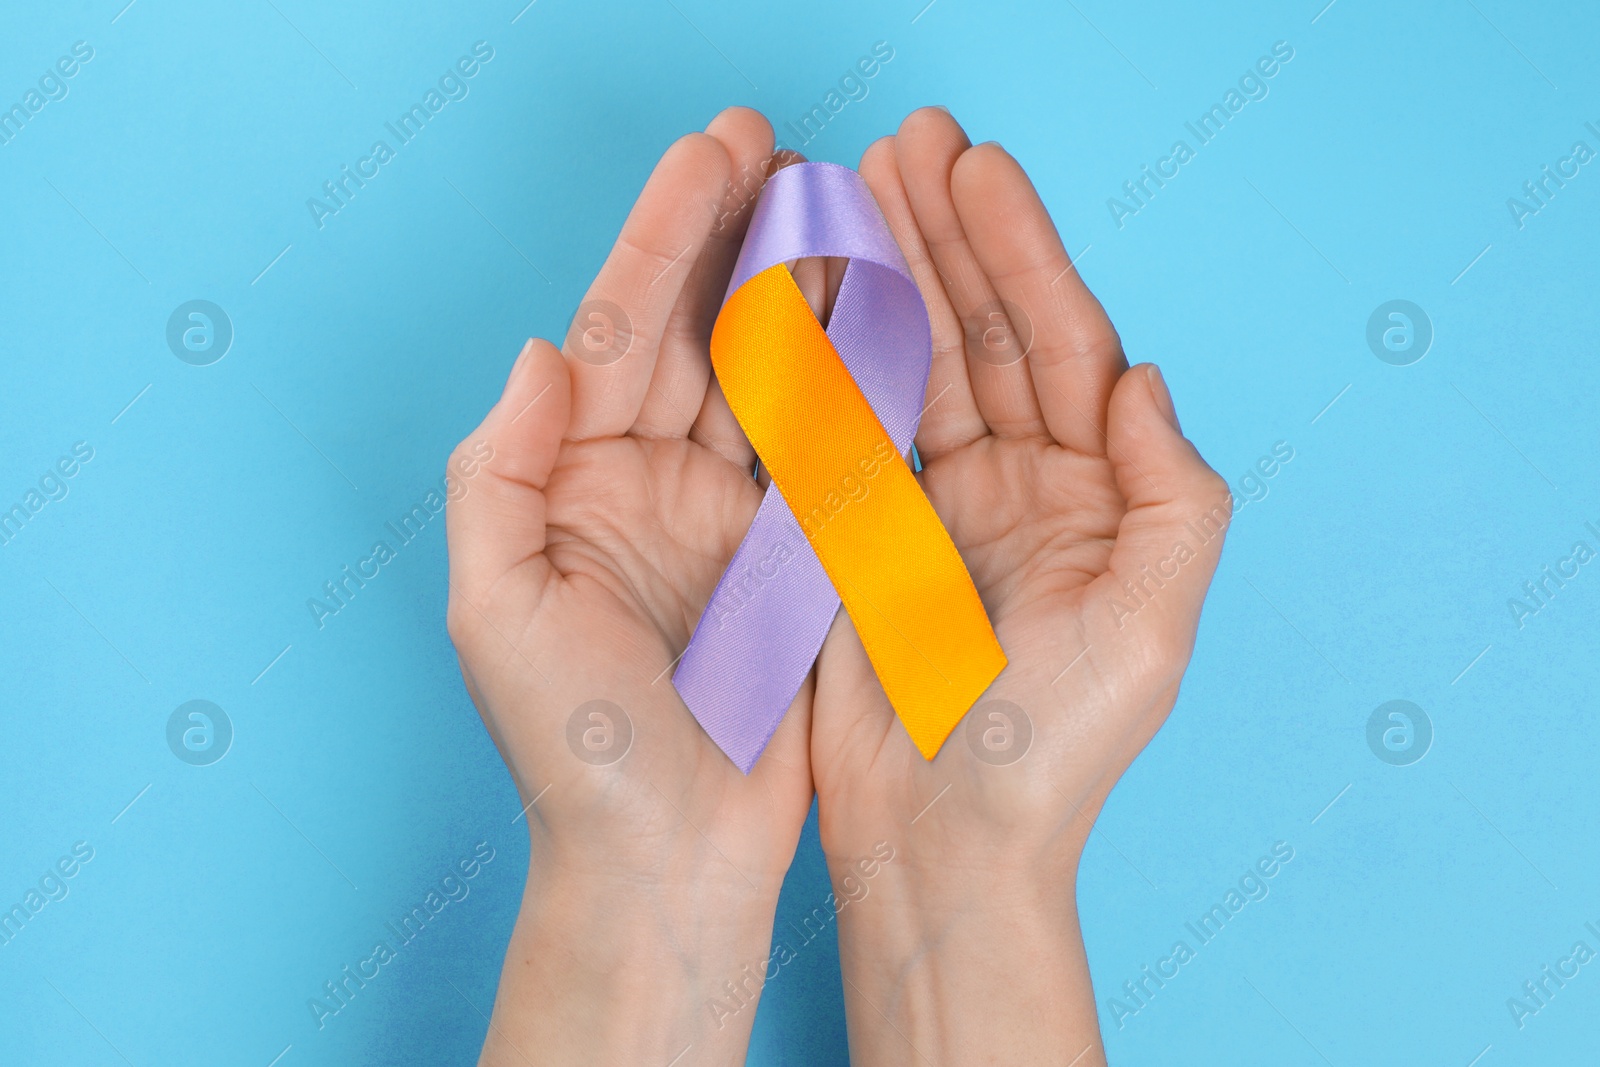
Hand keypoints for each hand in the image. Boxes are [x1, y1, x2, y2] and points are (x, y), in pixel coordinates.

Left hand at [445, 107, 812, 1064]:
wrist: (667, 859)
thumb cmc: (569, 750)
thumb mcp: (496, 612)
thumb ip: (501, 474)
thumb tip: (540, 351)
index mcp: (574, 480)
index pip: (618, 332)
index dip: (661, 236)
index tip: (711, 153)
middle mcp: (650, 480)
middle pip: (696, 329)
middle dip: (734, 234)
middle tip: (777, 145)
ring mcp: (731, 512)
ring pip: (769, 371)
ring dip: (801, 284)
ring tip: (837, 199)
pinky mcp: (800, 551)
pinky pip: (829, 445)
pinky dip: (856, 374)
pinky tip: (881, 305)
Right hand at [811, 109, 1231, 1064]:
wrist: (941, 845)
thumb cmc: (1052, 753)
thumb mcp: (1152, 629)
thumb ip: (1175, 497)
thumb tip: (1142, 377)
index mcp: (1092, 494)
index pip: (1062, 346)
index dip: (1021, 252)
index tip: (976, 169)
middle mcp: (1015, 483)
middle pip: (981, 331)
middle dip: (944, 234)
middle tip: (905, 140)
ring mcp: (930, 500)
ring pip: (908, 359)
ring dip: (883, 270)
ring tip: (851, 182)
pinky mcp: (856, 530)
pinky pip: (842, 420)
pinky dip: (822, 349)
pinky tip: (803, 281)